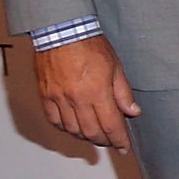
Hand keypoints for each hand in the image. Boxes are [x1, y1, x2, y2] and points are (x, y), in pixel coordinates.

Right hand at [33, 35, 139, 152]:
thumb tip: (133, 112)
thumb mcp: (115, 66)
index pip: (111, 126)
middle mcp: (77, 98)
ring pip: (72, 130)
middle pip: (91, 132)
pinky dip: (65, 128)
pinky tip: (73, 127)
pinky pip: (54, 120)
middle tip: (111, 142)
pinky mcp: (45, 95)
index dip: (119, 140)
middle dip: (104, 141)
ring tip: (95, 135)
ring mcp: (59, 98)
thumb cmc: (89, 44)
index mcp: (97, 92)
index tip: (124, 148)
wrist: (62, 30)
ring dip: (85, 137)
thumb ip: (123, 92)